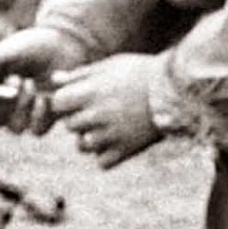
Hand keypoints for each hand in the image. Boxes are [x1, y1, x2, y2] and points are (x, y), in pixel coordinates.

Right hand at [0, 28, 83, 132]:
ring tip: (31, 83)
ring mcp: (26, 116)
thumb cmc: (29, 47)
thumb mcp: (2, 55)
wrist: (63, 45)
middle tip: (18, 78)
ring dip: (22, 106)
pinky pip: (36, 131)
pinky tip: (45, 97)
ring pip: (15, 129)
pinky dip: (39, 115)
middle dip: (4, 103)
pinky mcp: (46, 119)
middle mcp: (4, 109)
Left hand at [50, 53, 163, 168]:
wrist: (174, 91)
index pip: (57, 104)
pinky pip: (102, 162)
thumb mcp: (108, 66)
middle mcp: (97, 115)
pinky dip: (106, 155)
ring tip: (107, 128)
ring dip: (90, 139)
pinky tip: (117, 141)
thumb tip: (54, 80)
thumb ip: (79, 75)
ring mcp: (111, 135)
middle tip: (97, 112)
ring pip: (83, 146)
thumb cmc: (139, 72)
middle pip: (70, 126)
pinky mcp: (126, 150)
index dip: (65, 102)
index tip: (77, 99)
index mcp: (90, 92)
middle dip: (78, 119)